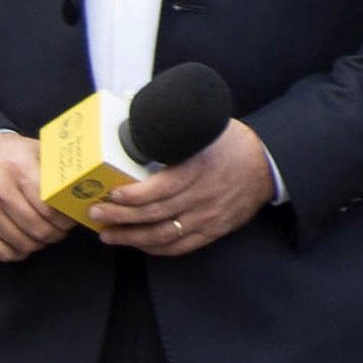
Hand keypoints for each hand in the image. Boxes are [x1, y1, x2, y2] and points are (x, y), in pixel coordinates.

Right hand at [0, 133, 73, 261]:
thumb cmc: (12, 157)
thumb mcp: (37, 151)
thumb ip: (60, 168)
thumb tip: (87, 189)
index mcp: (18, 167)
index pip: (50, 207)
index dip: (66, 219)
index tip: (72, 219)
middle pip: (38, 228)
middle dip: (56, 234)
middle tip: (62, 230)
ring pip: (23, 244)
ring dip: (40, 243)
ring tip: (46, 233)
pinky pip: (3, 253)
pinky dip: (20, 251)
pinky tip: (26, 239)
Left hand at [88, 121, 275, 255]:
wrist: (267, 165)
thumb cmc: (230, 143)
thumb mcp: (205, 127)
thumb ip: (175, 129)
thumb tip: (138, 114)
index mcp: (199, 167)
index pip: (161, 188)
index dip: (133, 195)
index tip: (111, 193)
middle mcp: (203, 195)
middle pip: (155, 214)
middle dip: (120, 216)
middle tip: (96, 213)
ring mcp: (208, 217)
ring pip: (163, 235)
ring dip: (131, 237)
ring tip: (108, 234)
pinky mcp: (213, 231)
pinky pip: (180, 247)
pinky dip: (155, 248)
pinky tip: (136, 244)